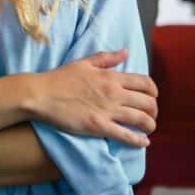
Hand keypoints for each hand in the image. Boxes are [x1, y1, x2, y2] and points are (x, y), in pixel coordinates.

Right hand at [28, 48, 157, 147]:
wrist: (41, 94)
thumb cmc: (59, 78)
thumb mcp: (83, 63)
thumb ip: (106, 58)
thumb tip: (126, 52)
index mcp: (111, 77)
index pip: (145, 83)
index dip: (153, 92)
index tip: (151, 97)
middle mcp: (114, 93)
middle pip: (148, 103)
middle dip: (153, 111)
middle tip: (149, 115)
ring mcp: (108, 111)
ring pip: (142, 120)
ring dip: (150, 126)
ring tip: (147, 129)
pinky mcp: (99, 126)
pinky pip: (126, 135)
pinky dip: (138, 141)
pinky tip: (143, 143)